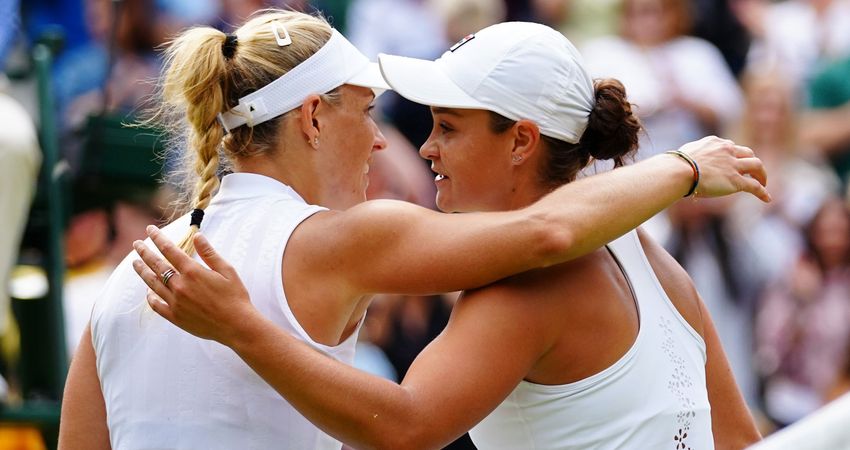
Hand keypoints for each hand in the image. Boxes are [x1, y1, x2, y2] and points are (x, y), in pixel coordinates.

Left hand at [131, 225, 255, 344]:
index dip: (158, 238)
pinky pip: (156, 305)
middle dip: (145, 252)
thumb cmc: (235, 296)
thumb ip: (209, 253)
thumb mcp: (227, 270)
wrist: (236, 325)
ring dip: (142, 272)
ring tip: (135, 263)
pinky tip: (148, 291)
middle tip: (136, 244)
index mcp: (192, 272)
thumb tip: (197, 236)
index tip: (150, 230)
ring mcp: (176, 302)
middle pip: (157, 265)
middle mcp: (180, 286)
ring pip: (152, 284)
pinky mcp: (175, 317)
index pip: (169, 250)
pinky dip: (150, 297)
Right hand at [676, 136, 770, 201]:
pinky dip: (762, 192)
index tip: (734, 163)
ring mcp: (733, 165)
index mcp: (715, 143)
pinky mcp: (735, 180)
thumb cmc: (675, 165)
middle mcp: (727, 150)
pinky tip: (767, 198)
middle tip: (752, 172)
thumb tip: (681, 165)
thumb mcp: (684, 155)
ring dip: (762, 174)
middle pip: (748, 153)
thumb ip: (690, 157)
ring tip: (763, 183)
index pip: (730, 147)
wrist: (679, 171)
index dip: (734, 155)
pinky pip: (754, 186)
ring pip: (757, 166)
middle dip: (751, 162)